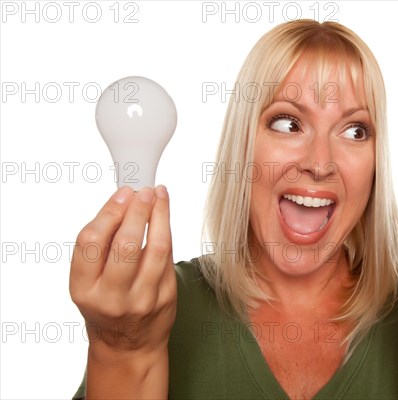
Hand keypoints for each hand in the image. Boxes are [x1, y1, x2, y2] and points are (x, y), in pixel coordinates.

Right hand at [69, 185, 176, 355]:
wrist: (128, 344)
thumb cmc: (105, 302)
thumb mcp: (87, 280)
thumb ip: (98, 245)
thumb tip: (121, 201)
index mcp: (84, 289)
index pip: (91, 243)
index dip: (108, 212)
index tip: (122, 193)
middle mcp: (111, 297)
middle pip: (126, 245)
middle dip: (138, 211)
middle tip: (144, 191)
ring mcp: (142, 299)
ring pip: (157, 249)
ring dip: (160, 216)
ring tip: (159, 196)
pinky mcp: (166, 298)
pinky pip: (169, 258)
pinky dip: (167, 232)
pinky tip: (164, 217)